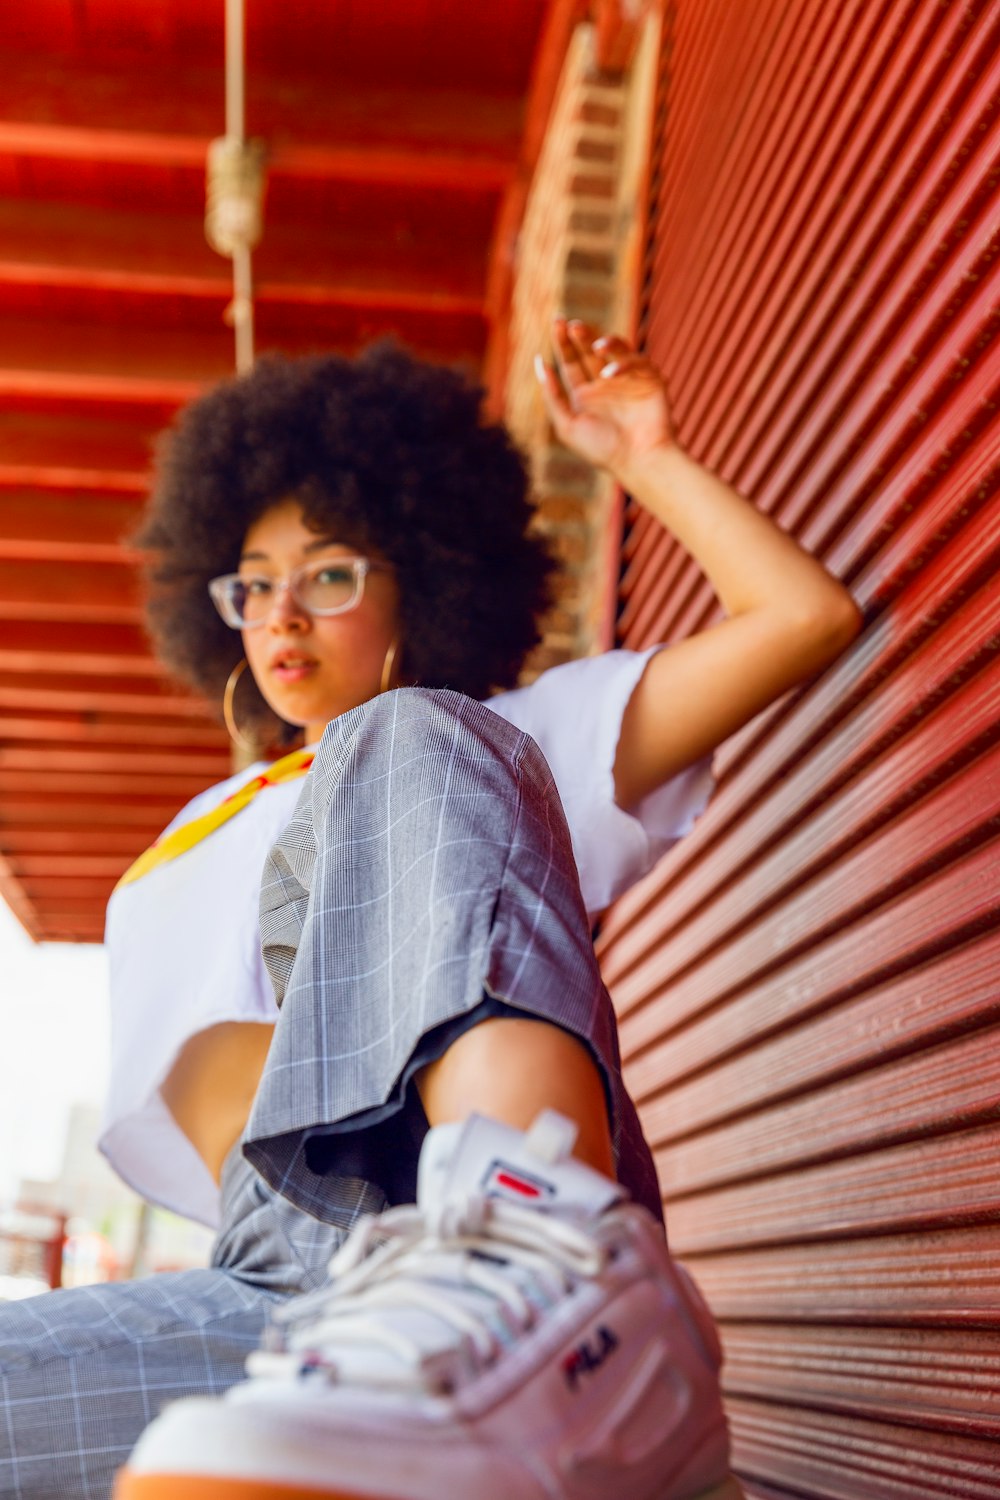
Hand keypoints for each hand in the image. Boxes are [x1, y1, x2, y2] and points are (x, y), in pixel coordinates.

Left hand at [534, 319, 673, 476]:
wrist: (638, 461)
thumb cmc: (602, 449)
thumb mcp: (567, 425)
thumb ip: (552, 396)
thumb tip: (539, 362)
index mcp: (585, 395)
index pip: (571, 363)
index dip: (563, 343)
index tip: (557, 323)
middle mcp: (606, 385)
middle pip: (590, 351)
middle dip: (581, 336)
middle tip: (571, 324)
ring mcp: (629, 381)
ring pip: (617, 350)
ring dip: (605, 342)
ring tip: (593, 344)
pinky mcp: (651, 380)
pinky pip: (639, 362)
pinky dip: (623, 363)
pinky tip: (609, 374)